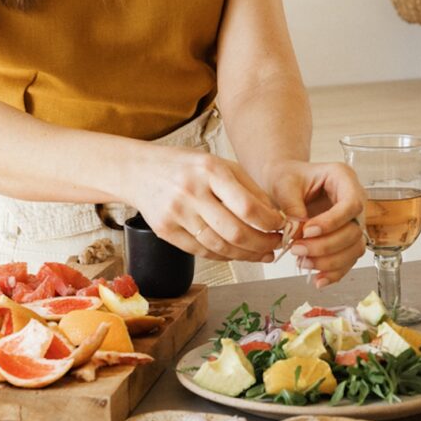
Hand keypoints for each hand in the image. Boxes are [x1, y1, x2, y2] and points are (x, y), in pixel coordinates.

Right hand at [132, 147, 285, 262]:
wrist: (140, 170)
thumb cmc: (185, 166)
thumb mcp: (218, 163)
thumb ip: (247, 187)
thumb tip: (274, 214)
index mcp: (209, 170)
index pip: (247, 205)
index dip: (269, 222)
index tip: (281, 226)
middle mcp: (192, 191)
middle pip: (235, 231)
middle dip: (262, 243)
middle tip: (275, 245)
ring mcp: (177, 213)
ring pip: (220, 246)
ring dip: (246, 254)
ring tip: (262, 254)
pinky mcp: (166, 231)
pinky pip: (202, 252)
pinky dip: (224, 256)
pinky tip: (237, 253)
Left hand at [265, 160, 366, 286]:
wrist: (284, 183)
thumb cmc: (286, 177)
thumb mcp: (284, 184)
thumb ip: (292, 206)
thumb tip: (298, 233)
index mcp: (343, 178)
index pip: (351, 204)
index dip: (332, 222)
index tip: (307, 231)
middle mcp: (354, 199)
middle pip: (354, 230)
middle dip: (326, 246)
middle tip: (297, 249)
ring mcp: (353, 221)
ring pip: (354, 248)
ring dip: (330, 262)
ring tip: (302, 262)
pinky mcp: (346, 239)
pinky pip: (348, 260)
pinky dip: (334, 272)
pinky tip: (317, 279)